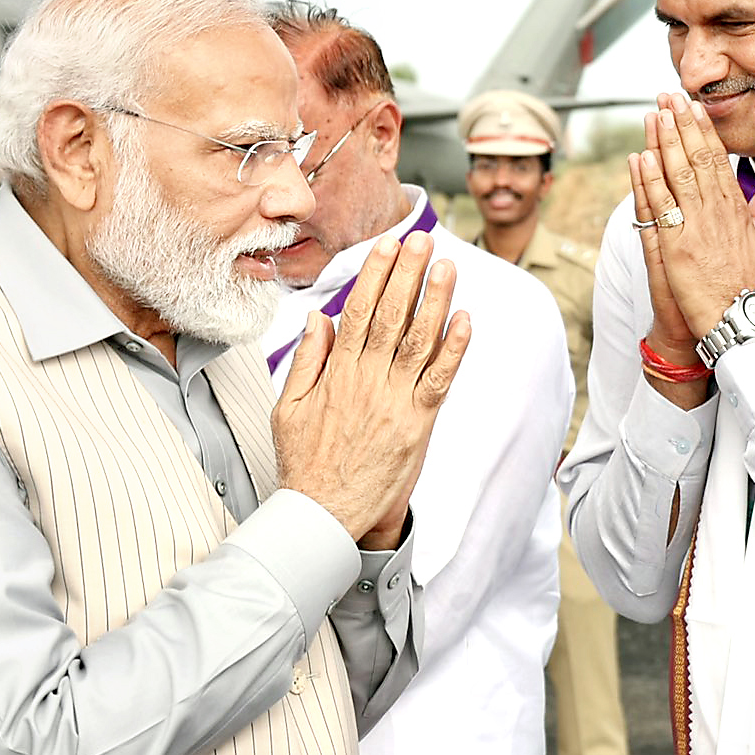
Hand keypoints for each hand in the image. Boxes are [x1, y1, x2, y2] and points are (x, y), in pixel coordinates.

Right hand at [273, 232, 471, 546]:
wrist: (322, 515)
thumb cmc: (305, 462)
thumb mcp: (288, 406)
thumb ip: (307, 360)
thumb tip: (319, 318)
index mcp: (337, 373)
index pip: (359, 311)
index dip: (376, 275)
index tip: (387, 245)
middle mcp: (367, 381)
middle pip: (393, 316)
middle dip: (408, 274)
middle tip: (422, 239)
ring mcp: (394, 402)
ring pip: (419, 341)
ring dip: (435, 300)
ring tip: (447, 266)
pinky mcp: (417, 425)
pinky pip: (439, 380)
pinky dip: (454, 349)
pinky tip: (465, 320)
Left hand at [632, 94, 754, 340]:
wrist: (738, 325)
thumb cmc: (754, 294)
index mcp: (737, 213)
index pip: (718, 163)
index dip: (705, 133)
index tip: (694, 109)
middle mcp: (715, 214)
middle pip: (696, 160)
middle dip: (681, 125)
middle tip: (669, 96)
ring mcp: (693, 229)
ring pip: (676, 176)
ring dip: (663, 142)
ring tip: (653, 114)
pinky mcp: (674, 248)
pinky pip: (658, 207)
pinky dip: (647, 180)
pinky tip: (639, 156)